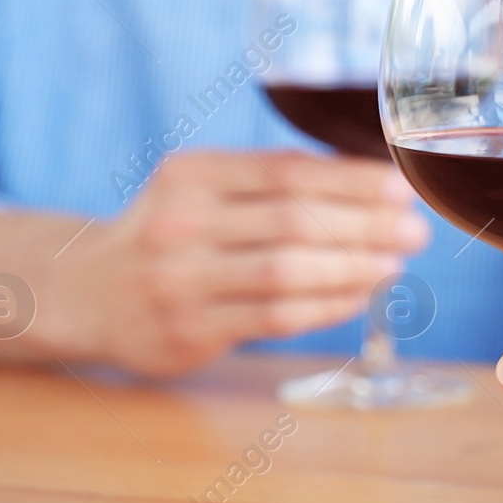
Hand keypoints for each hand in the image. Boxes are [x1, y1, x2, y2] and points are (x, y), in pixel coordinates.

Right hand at [48, 150, 427, 376]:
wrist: (88, 293)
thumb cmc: (172, 232)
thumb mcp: (204, 189)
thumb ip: (272, 182)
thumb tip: (373, 185)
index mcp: (191, 175)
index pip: (286, 171)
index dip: (352, 181)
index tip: (400, 189)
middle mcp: (180, 224)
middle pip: (293, 221)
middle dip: (366, 226)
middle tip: (414, 232)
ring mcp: (180, 281)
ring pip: (287, 273)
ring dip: (353, 268)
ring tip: (395, 263)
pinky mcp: (188, 331)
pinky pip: (274, 318)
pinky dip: (326, 305)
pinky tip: (359, 295)